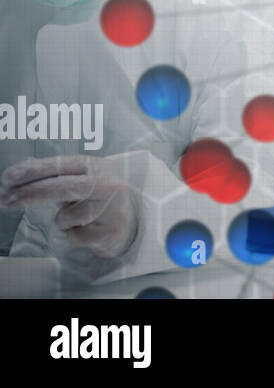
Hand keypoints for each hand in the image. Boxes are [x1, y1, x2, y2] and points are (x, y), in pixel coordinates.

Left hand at [1, 155, 139, 259]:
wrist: (133, 220)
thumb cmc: (100, 197)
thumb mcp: (84, 178)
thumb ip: (57, 175)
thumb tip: (20, 171)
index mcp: (98, 166)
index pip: (62, 165)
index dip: (33, 170)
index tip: (8, 177)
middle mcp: (107, 184)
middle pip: (62, 187)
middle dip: (30, 194)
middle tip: (6, 199)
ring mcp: (112, 208)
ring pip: (66, 217)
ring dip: (63, 220)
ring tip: (79, 217)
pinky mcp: (112, 231)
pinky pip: (75, 236)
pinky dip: (74, 234)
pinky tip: (89, 228)